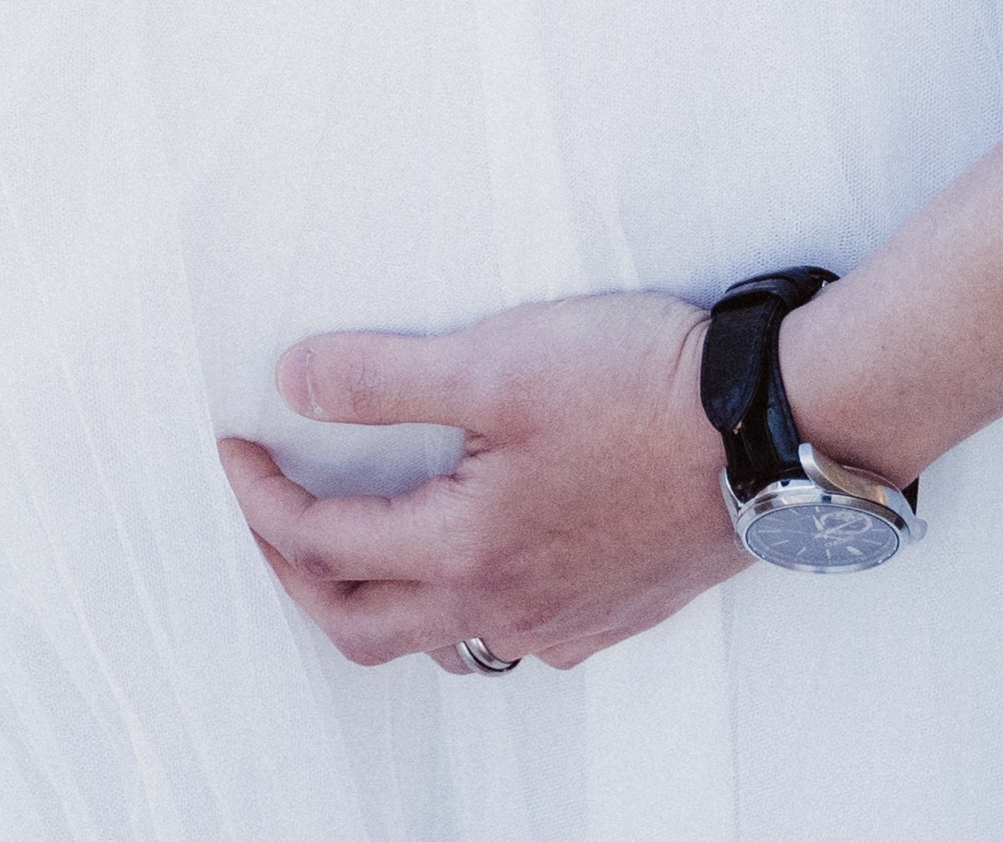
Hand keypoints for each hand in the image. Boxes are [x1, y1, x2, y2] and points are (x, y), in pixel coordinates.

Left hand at [216, 290, 742, 673]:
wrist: (768, 428)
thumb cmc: (639, 387)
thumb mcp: (494, 361)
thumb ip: (383, 379)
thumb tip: (292, 384)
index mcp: (466, 550)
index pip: (324, 545)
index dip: (262, 496)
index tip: (233, 447)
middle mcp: (508, 607)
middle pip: (363, 626)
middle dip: (298, 572)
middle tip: (270, 508)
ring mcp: (563, 622)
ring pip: (439, 641)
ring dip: (378, 600)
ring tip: (356, 538)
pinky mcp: (611, 614)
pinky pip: (508, 635)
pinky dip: (458, 603)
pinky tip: (469, 555)